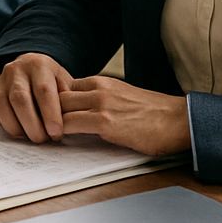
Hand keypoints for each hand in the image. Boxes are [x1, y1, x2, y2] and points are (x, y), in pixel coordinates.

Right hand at [0, 52, 74, 142]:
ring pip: (3, 106)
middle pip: (20, 99)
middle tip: (43, 140)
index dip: (50, 114)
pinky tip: (20, 131)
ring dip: (17, 128)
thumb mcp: (65, 83)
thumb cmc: (52, 81)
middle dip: (32, 125)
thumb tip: (72, 125)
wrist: (30, 68)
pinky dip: (5, 125)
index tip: (56, 133)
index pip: (44, 90)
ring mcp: (0, 81)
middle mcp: (16, 70)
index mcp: (39, 64)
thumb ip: (68, 100)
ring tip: (32, 137)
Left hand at [59, 76, 191, 156]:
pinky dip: (60, 133)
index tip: (48, 116)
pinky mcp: (105, 122)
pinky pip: (69, 124)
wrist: (180, 120)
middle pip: (56, 96)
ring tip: (46, 136)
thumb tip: (79, 112)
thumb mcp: (121, 97)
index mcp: (101, 81)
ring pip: (58, 109)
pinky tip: (59, 141)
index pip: (63, 87)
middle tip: (41, 127)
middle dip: (46, 111)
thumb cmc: (153, 114)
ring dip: (50, 123)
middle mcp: (98, 88)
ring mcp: (101, 103)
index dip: (54, 103)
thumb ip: (99, 100)